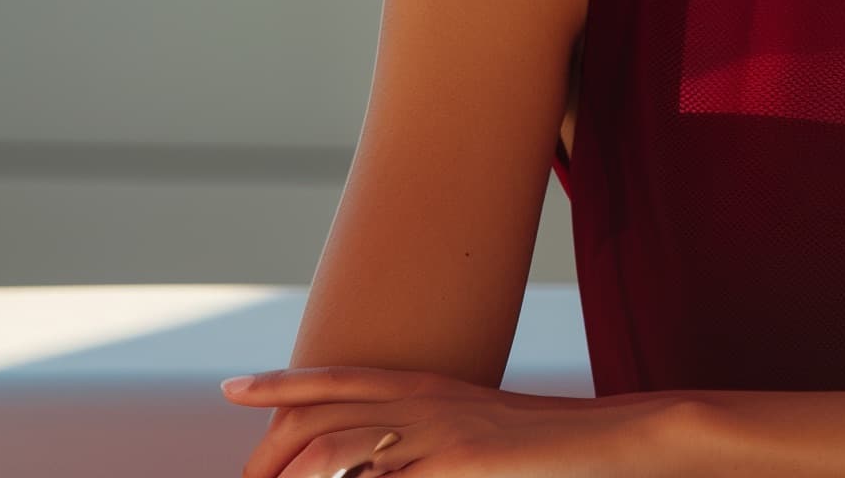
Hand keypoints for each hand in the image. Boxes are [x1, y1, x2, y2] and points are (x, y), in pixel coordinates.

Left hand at [222, 365, 680, 477]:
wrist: (610, 436)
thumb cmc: (545, 443)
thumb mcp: (475, 429)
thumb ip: (425, 441)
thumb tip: (385, 458)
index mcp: (424, 385)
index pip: (336, 377)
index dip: (281, 382)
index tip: (234, 388)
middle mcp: (422, 399)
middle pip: (321, 415)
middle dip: (269, 449)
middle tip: (246, 477)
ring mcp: (439, 430)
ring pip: (337, 447)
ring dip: (294, 474)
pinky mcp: (460, 460)